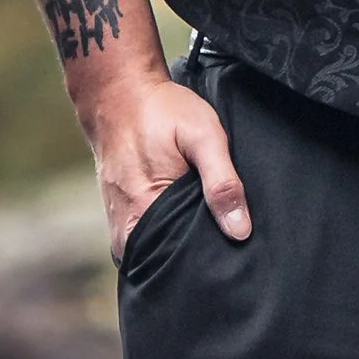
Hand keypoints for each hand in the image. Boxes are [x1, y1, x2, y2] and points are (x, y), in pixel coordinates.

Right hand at [85, 72, 249, 258]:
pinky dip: (166, 237)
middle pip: (169, 264)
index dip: (208, 262)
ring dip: (180, 249)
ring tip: (206, 233)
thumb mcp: (203, 136)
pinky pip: (146, 242)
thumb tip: (240, 230)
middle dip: (196, 260)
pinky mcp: (119, 219)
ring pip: (157, 255)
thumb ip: (222, 182)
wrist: (119, 94)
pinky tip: (185, 224)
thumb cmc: (163, 111)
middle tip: (224, 244)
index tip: (231, 257)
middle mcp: (126, 232)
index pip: (182, 265)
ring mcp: (119, 228)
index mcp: (145, 217)